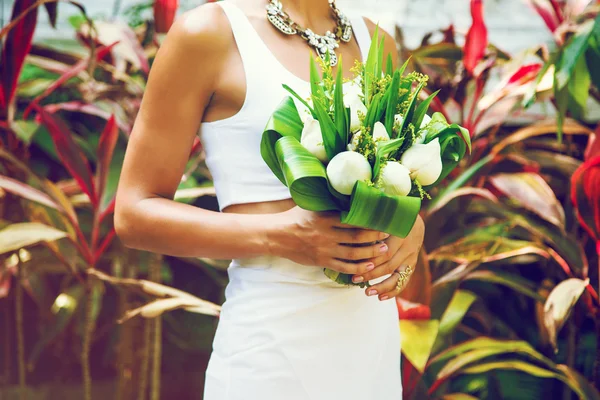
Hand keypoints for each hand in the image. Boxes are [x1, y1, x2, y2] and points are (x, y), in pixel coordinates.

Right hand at [271, 207, 390, 274]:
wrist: (277, 236)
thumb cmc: (295, 217)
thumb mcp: (311, 206)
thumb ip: (328, 202)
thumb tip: (346, 193)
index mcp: (325, 218)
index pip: (352, 220)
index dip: (369, 221)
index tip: (382, 220)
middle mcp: (326, 234)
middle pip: (356, 237)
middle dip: (375, 237)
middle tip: (388, 235)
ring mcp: (324, 249)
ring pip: (353, 254)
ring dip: (370, 253)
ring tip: (383, 251)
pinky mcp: (321, 261)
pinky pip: (343, 267)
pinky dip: (357, 268)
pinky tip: (368, 267)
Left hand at [351, 215, 424, 300]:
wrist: (410, 216)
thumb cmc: (388, 214)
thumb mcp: (381, 215)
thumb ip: (370, 223)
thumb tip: (349, 225)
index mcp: (401, 233)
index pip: (385, 252)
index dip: (370, 260)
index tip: (354, 266)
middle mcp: (409, 246)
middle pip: (389, 265)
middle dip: (371, 274)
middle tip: (354, 280)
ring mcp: (412, 257)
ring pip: (398, 276)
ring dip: (382, 286)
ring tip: (368, 292)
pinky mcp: (412, 264)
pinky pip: (404, 281)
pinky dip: (393, 291)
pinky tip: (381, 298)